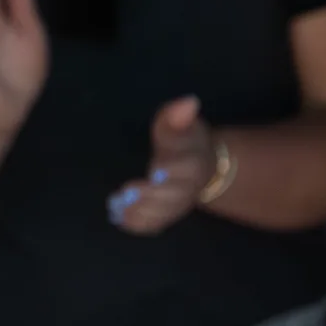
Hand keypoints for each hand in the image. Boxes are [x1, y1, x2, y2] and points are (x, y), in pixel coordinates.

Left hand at [109, 96, 215, 234]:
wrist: (204, 169)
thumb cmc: (184, 143)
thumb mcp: (182, 125)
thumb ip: (178, 116)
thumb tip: (188, 102)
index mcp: (194, 162)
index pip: (188, 168)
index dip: (173, 171)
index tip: (157, 171)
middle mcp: (188, 188)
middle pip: (175, 195)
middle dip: (154, 195)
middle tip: (130, 191)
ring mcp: (177, 204)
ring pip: (164, 213)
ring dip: (144, 210)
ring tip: (122, 205)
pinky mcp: (165, 215)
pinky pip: (153, 224)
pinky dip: (139, 222)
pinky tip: (121, 217)